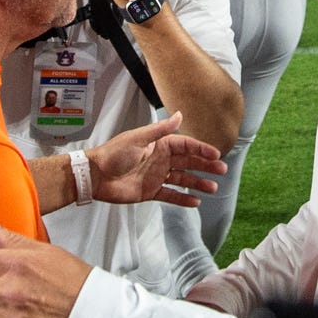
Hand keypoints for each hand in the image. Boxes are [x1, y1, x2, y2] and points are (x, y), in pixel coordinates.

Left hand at [88, 111, 225, 207]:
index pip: (185, 145)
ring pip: (183, 179)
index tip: (215, 155)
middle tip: (221, 171)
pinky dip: (183, 198)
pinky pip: (171, 194)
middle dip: (205, 166)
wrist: (95, 176)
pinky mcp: (150, 191)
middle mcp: (161, 159)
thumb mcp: (137, 138)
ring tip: (213, 189)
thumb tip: (180, 115)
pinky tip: (196, 202)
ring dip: (198, 183)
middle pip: (188, 162)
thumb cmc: (114, 154)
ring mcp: (157, 176)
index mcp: (159, 144)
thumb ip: (160, 130)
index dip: (201, 150)